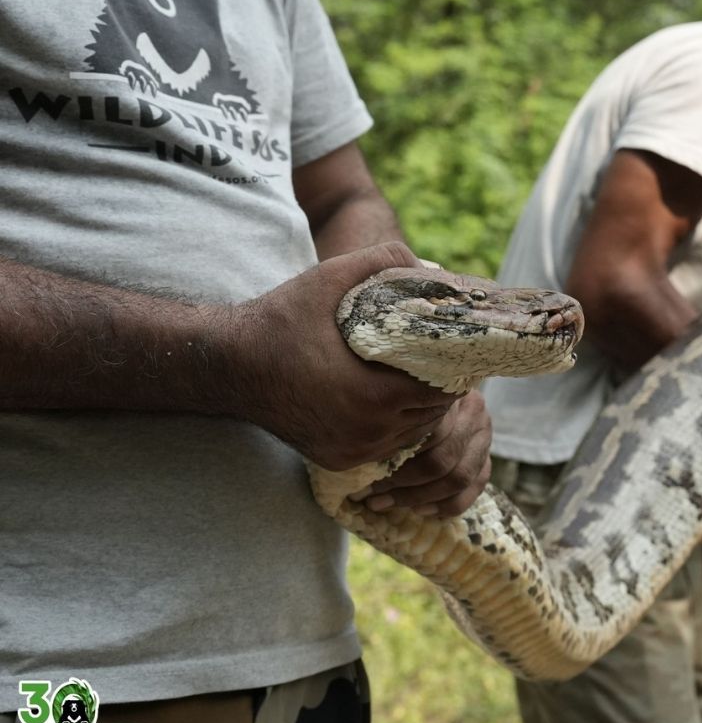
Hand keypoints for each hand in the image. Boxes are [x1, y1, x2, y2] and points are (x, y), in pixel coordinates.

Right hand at [226, 242, 461, 469]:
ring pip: (413, 436)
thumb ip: (384, 261)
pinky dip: (396, 427)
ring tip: (417, 379)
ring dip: (420, 410)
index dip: (451, 368)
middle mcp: (366, 433)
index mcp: (372, 396)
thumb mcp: (331, 279)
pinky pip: (387, 448)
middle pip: (432, 416)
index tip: (449, 348)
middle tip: (439, 361)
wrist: (227, 364)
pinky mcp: (339, 461)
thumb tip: (433, 268)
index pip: (441, 390)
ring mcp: (352, 452)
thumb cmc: (281, 319)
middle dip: (439, 389)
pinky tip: (390, 401)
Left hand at [356, 391, 492, 516]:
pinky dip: (446, 505)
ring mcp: (485, 437)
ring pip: (459, 478)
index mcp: (451, 395)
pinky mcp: (486, 460)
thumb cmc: (404, 402)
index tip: (367, 475)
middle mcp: (475, 413)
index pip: (428, 434)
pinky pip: (473, 489)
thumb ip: (391, 421)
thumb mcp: (397, 401)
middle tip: (373, 497)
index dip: (396, 460)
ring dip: (420, 498)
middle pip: (442, 460)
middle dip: (404, 485)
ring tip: (389, 504)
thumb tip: (360, 455)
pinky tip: (420, 510)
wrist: (438, 399)